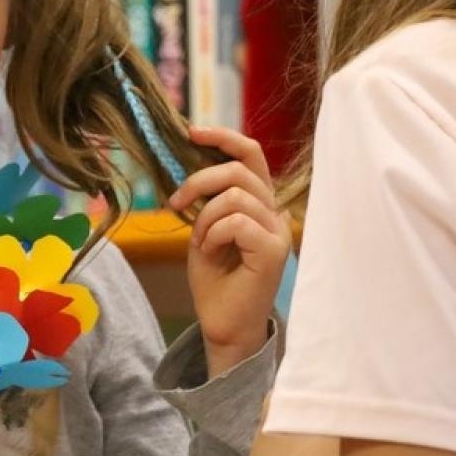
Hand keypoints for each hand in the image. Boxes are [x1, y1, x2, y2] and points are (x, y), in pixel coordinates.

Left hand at [168, 124, 291, 376]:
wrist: (222, 323)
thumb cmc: (214, 279)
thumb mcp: (203, 227)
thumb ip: (207, 197)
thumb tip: (189, 157)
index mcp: (259, 203)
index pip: (251, 154)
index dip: (223, 137)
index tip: (191, 132)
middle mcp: (274, 213)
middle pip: (240, 170)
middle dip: (200, 181)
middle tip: (177, 203)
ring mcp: (278, 232)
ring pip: (236, 196)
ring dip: (206, 217)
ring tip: (202, 242)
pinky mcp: (275, 251)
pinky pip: (237, 223)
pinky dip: (214, 235)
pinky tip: (211, 254)